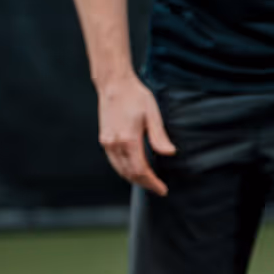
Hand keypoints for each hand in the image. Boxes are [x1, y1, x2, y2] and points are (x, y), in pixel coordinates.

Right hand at [97, 73, 175, 193]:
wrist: (114, 84)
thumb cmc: (135, 96)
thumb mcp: (152, 114)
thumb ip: (159, 137)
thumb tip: (169, 153)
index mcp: (128, 140)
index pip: (140, 170)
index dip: (152, 183)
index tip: (162, 189)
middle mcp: (114, 144)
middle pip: (129, 174)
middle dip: (144, 184)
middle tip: (158, 188)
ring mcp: (107, 142)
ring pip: (120, 170)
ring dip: (134, 179)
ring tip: (148, 182)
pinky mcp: (104, 139)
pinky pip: (114, 162)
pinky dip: (124, 170)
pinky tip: (134, 169)